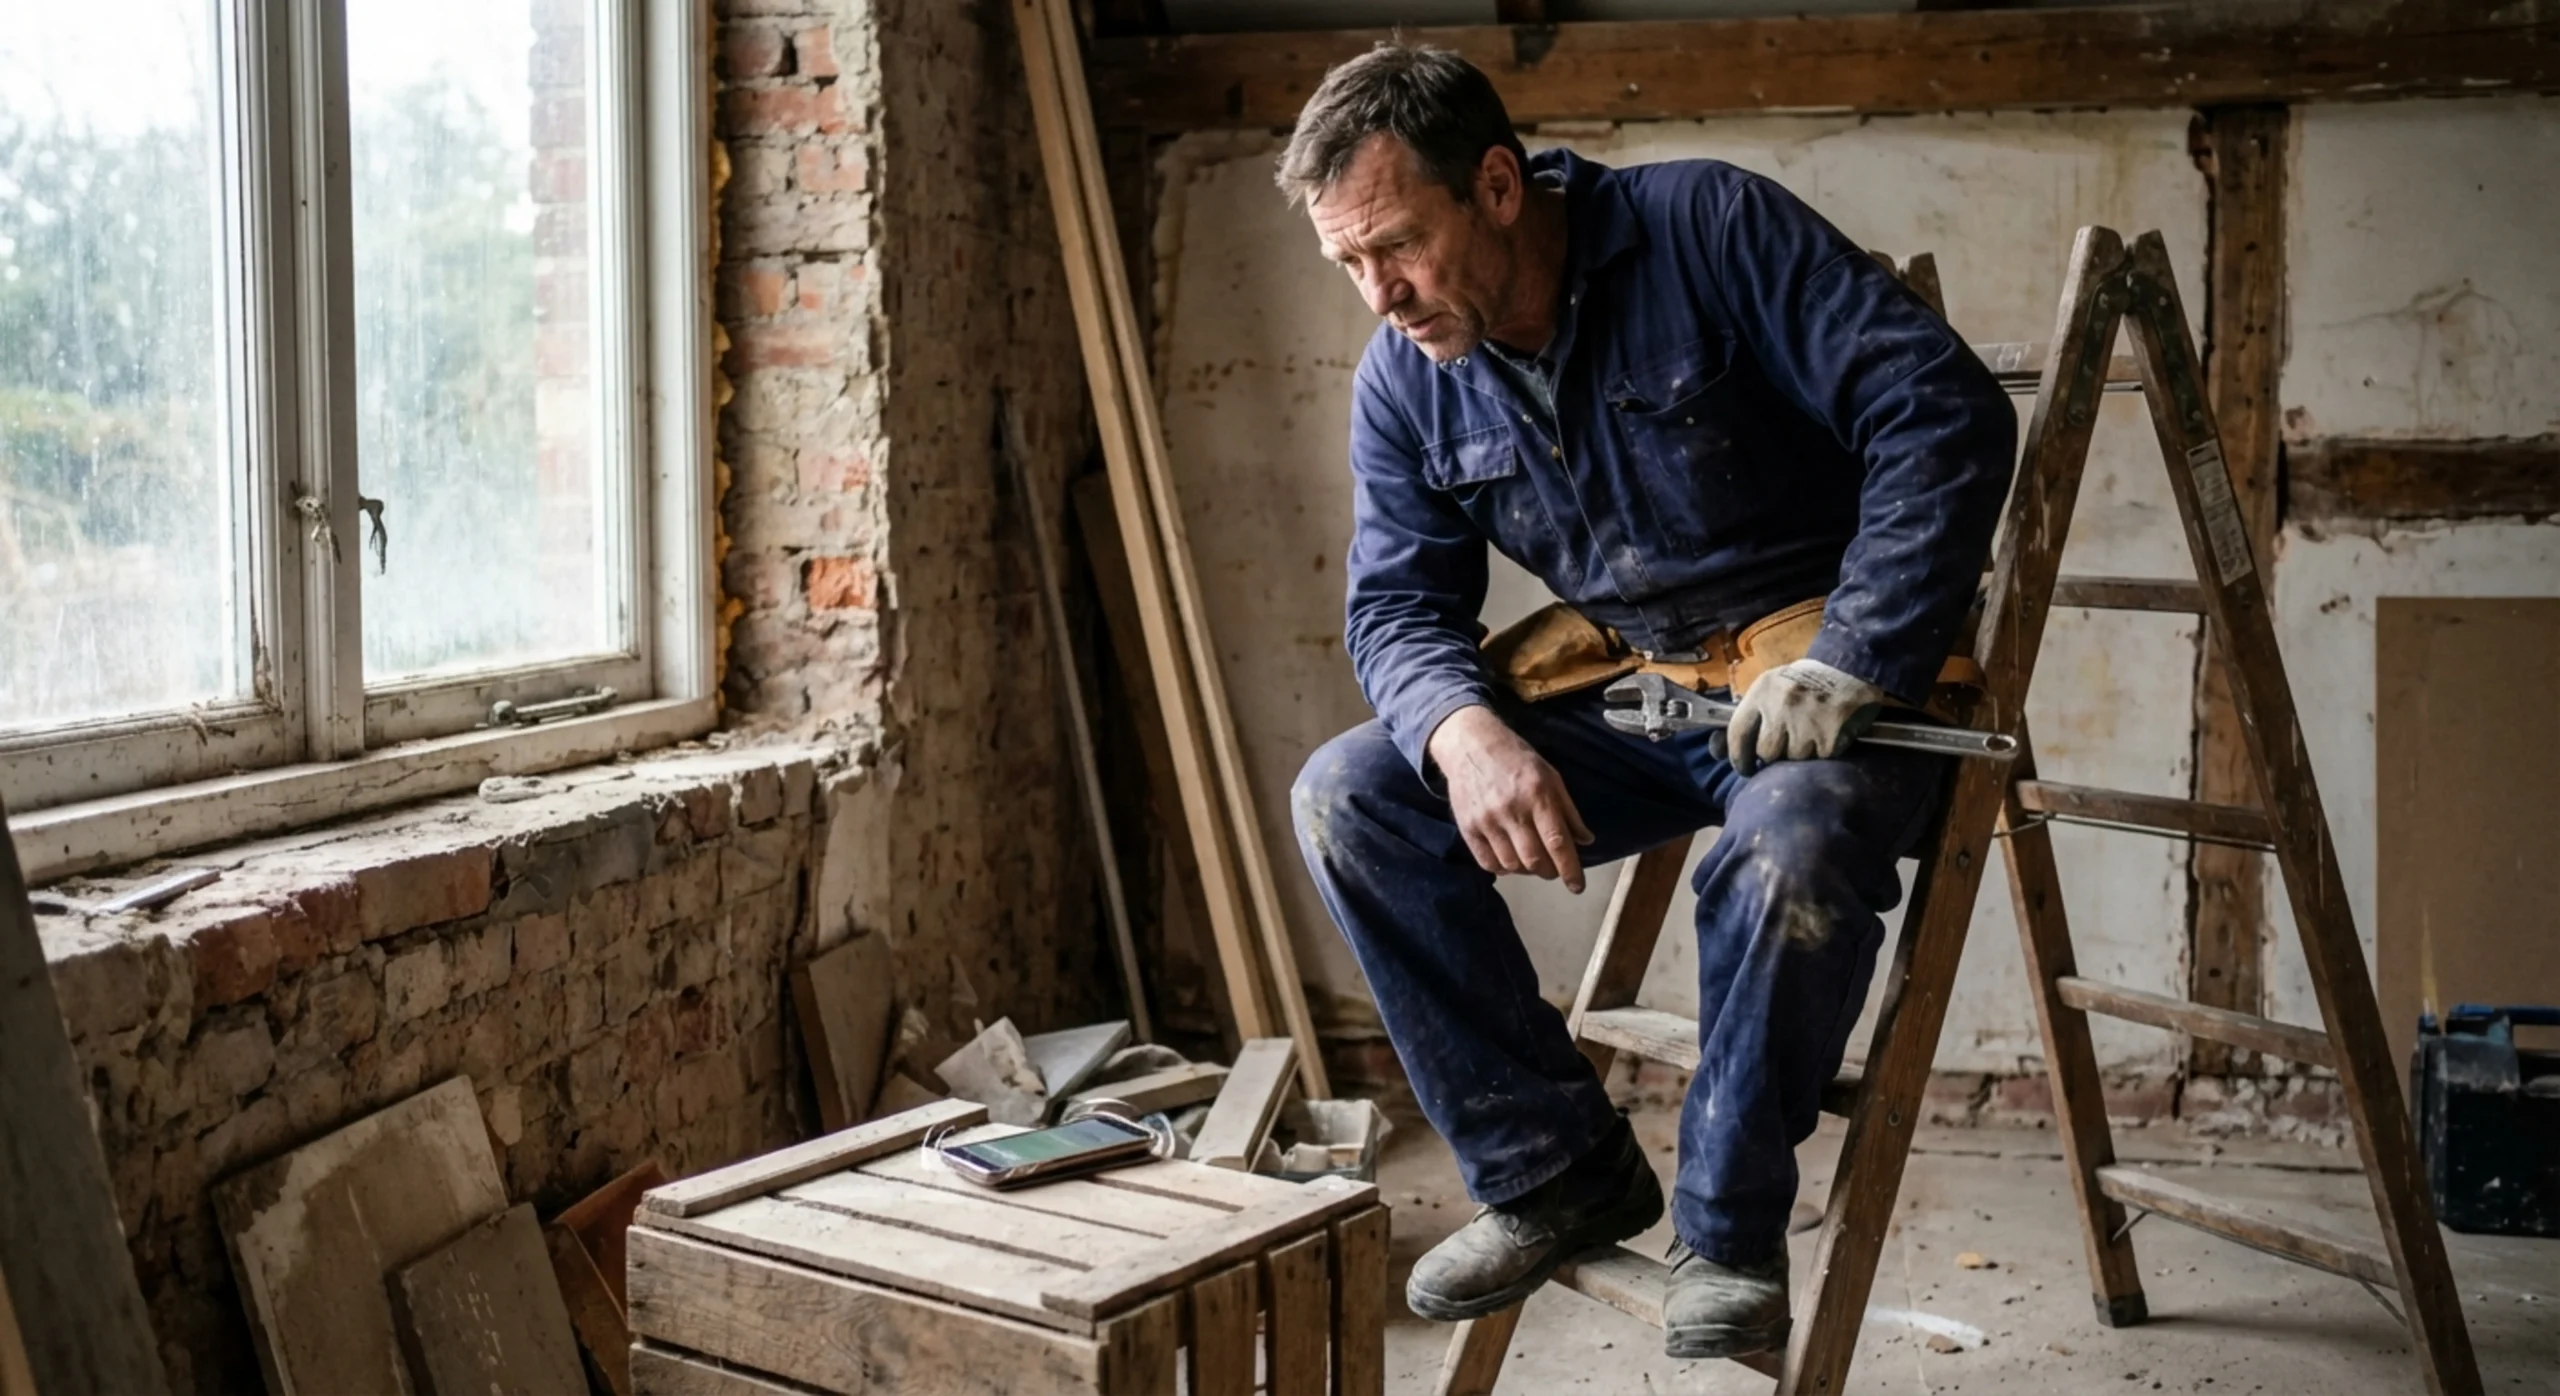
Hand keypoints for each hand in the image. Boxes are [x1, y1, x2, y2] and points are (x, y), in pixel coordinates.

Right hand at [1426, 705, 1594, 891]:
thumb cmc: (1517, 759)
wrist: (1471, 744)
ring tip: (1531, 859)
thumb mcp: (1550, 777)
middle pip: (1535, 860)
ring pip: (1512, 865)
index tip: (1577, 886)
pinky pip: (1488, 863)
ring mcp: (1487, 821)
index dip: (1570, 869)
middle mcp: (1512, 810)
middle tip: (1553, 868)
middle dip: (1550, 872)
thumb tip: (1586, 841)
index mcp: (1537, 795)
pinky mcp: (1467, 828)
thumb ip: (1568, 811)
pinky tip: (1510, 859)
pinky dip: (1503, 868)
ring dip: (1527, 870)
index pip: (1557, 842)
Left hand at [1723, 658, 1884, 775]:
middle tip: (1786, 744)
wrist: (1849, 667)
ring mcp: (1806, 720)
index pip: (1738, 733)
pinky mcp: (1830, 734)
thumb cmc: (1805, 680)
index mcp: (1762, 691)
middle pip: (1766, 752)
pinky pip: (1819, 757)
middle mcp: (1781, 705)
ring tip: (1810, 732)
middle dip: (1774, 753)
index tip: (1744, 768)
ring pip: (1794, 757)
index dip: (1738, 757)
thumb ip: (1752, 713)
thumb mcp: (1772, 686)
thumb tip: (1722, 748)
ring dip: (1801, 751)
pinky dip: (1823, 750)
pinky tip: (1827, 732)